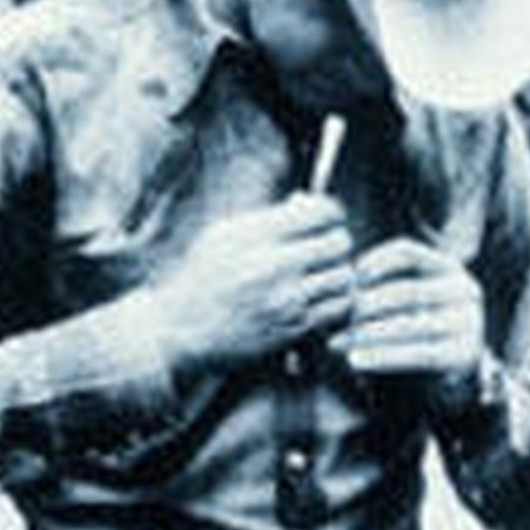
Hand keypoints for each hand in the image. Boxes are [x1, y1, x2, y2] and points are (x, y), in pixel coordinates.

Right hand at [159, 194, 353, 373]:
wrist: (185, 328)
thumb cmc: (203, 278)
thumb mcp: (224, 234)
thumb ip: (266, 218)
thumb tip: (303, 201)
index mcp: (258, 233)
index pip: (323, 211)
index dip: (331, 212)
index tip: (325, 219)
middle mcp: (275, 264)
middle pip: (340, 242)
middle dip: (336, 242)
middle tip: (326, 249)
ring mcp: (287, 298)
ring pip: (344, 277)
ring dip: (338, 273)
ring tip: (323, 275)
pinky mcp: (294, 327)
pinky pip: (337, 308)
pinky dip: (335, 301)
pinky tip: (320, 299)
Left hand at [336, 239, 484, 386]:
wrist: (458, 376)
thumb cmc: (424, 332)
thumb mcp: (414, 302)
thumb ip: (387, 288)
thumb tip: (341, 287)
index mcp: (449, 268)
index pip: (407, 252)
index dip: (375, 260)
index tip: (351, 276)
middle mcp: (463, 290)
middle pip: (405, 291)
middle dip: (366, 304)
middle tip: (339, 319)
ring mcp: (467, 323)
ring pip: (407, 324)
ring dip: (367, 333)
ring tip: (339, 342)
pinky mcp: (462, 355)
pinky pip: (415, 354)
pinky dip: (381, 357)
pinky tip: (355, 360)